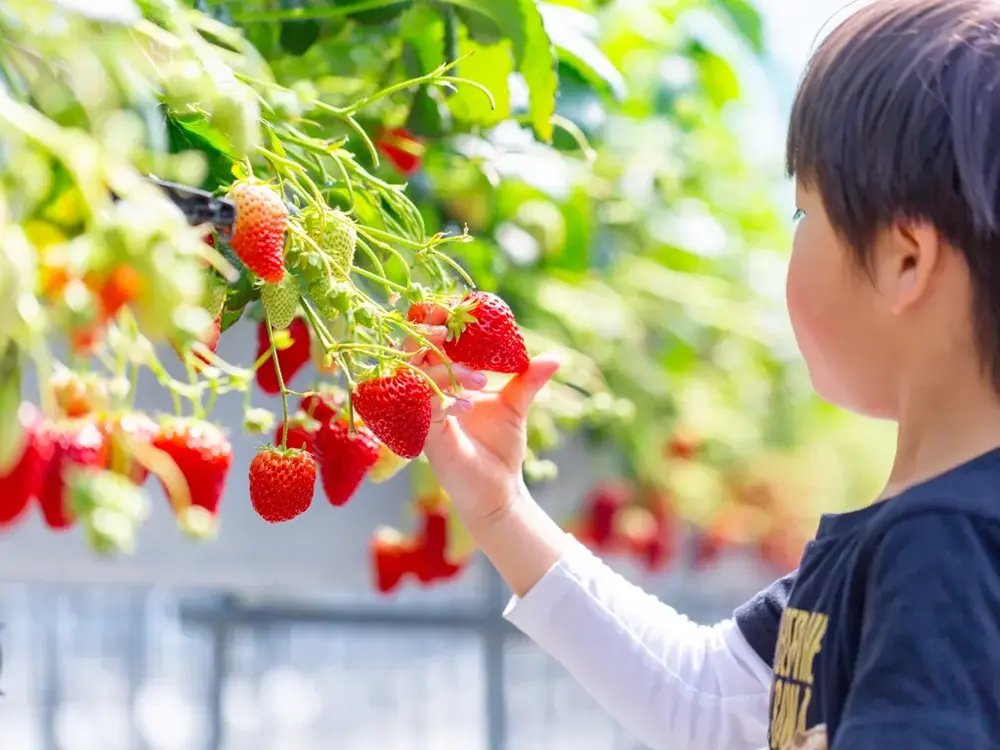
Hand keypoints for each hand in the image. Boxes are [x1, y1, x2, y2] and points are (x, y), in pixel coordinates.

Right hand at [405, 307, 560, 531]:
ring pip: (414, 375)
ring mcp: (422, 413)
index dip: (436, 317)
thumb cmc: (500, 448)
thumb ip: (527, 380)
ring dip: (446, 369)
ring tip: (479, 378)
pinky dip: (445, 400)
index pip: (427, 337)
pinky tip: (469, 404)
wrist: (498, 492)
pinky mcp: (425, 437)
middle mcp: (425, 392)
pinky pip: (424, 408)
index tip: (460, 307)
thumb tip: (554, 359)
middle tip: (457, 335)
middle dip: (433, 335)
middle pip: (409, 348)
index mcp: (442, 378)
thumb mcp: (515, 407)